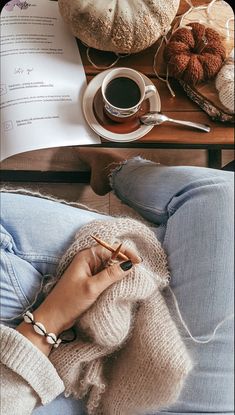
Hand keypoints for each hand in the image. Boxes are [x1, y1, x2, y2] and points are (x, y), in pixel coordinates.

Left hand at [17, 244, 140, 354]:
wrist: (54, 318)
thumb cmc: (69, 301)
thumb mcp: (92, 287)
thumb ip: (111, 275)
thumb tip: (129, 264)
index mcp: (87, 256)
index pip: (112, 248)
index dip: (126, 253)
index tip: (139, 263)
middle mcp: (89, 260)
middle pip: (112, 256)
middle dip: (125, 262)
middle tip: (138, 272)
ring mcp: (89, 271)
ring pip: (110, 266)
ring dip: (120, 272)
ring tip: (133, 279)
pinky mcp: (91, 281)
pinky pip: (106, 276)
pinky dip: (115, 279)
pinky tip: (122, 285)